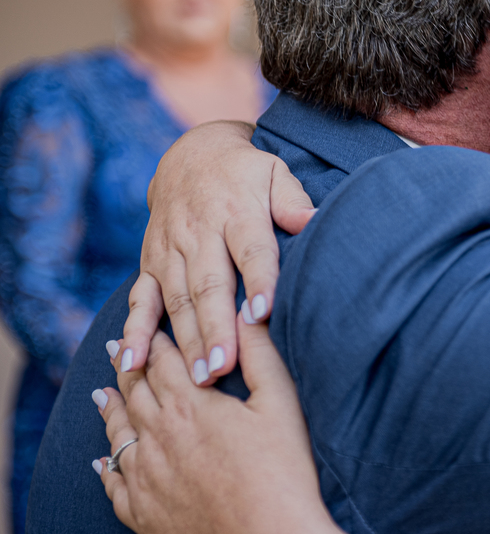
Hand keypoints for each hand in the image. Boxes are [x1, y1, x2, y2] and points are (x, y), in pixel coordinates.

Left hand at [93, 328, 427, 533]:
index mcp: (191, 405)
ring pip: (117, 434)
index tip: (148, 325)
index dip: (154, 340)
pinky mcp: (142, 514)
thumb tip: (246, 312)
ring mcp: (145, 478)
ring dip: (110, 410)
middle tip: (119, 349)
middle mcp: (158, 436)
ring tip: (103, 394)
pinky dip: (104, 467)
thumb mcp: (281, 404)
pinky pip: (112, 484)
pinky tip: (101, 462)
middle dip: (127, 367)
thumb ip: (260, 354)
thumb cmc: (284, 473)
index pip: (162, 361)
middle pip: (133, 392)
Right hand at [121, 120, 315, 384]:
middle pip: (209, 285)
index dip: (258, 281)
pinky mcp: (150, 263)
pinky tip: (132, 363)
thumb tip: (314, 219)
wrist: (192, 156)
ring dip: (187, 340)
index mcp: (237, 212)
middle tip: (224, 367)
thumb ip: (292, 200)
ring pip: (178, 300)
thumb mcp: (274, 173)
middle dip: (216, 328)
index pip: (250, 250)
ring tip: (201, 377)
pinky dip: (135, 332)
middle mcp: (199, 233)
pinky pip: (140, 300)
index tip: (263, 313)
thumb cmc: (247, 174)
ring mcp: (170, 250)